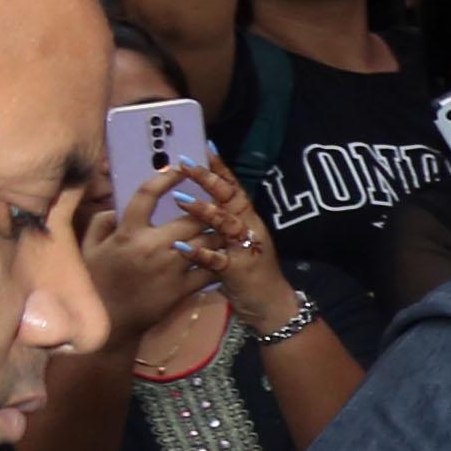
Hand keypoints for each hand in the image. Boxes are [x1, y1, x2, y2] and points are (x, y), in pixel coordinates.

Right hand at [81, 179, 216, 333]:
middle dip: (208, 206)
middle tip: (216, 199)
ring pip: (206, 240)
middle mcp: (151, 246)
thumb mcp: (88, 249)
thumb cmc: (96, 282)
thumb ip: (101, 223)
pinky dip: (219, 258)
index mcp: (127, 233)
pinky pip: (209, 269)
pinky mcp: (182, 289)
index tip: (180, 167)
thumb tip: (117, 207)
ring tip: (225, 223)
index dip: (167, 176)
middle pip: (192, 217)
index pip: (148, 194)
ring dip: (218, 231)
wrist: (108, 324)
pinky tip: (222, 252)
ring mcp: (170, 268)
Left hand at [158, 160, 296, 320]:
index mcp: (248, 219)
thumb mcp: (240, 241)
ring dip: (204, 211)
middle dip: (208, 179)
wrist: (270, 304)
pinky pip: (218, 260)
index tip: (205, 145)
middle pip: (230, 198)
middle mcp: (249, 228)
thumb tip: (200, 200)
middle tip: (186, 162)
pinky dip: (200, 253)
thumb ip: (223, 223)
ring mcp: (245, 248)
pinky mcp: (238, 271)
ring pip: (226, 224)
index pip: (234, 187)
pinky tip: (183, 248)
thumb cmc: (249, 272)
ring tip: (180, 199)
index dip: (220, 167)